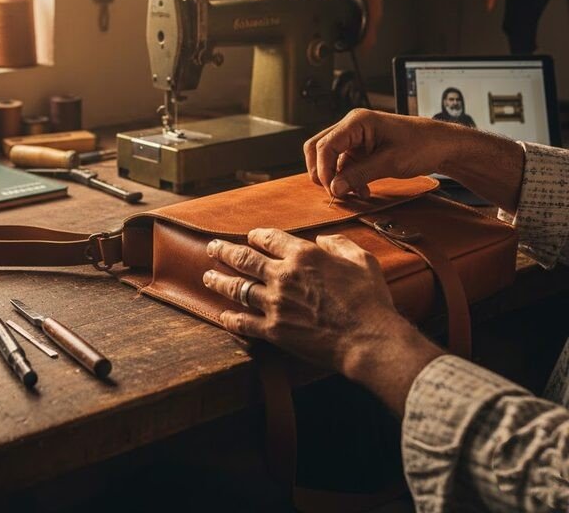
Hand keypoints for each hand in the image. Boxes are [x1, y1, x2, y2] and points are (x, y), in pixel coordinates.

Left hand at [204, 228, 442, 414]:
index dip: (256, 236)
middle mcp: (283, 275)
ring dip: (219, 280)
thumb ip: (339, 244)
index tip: (250, 237)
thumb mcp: (361, 260)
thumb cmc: (369, 300)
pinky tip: (222, 314)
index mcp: (303, 255)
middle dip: (224, 251)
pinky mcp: (273, 330)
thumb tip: (323, 240)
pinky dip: (230, 318)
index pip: (269, 238)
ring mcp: (275, 303)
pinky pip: (243, 322)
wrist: (368, 339)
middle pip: (244, 259)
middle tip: (212, 248)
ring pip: (237, 287)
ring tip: (207, 276)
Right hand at [303, 109, 523, 213]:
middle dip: (323, 172)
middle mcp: (351, 127)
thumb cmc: (421, 145)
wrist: (442, 145)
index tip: (330, 189)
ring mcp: (355, 138)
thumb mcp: (390, 162)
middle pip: (319, 148)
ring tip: (352, 194)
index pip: (325, 144)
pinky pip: (344, 165)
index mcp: (357, 122)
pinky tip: (362, 190)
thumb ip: (359, 174)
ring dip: (337, 178)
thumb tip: (334, 188)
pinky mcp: (361, 149)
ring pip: (330, 159)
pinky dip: (348, 179)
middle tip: (333, 191)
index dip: (322, 168)